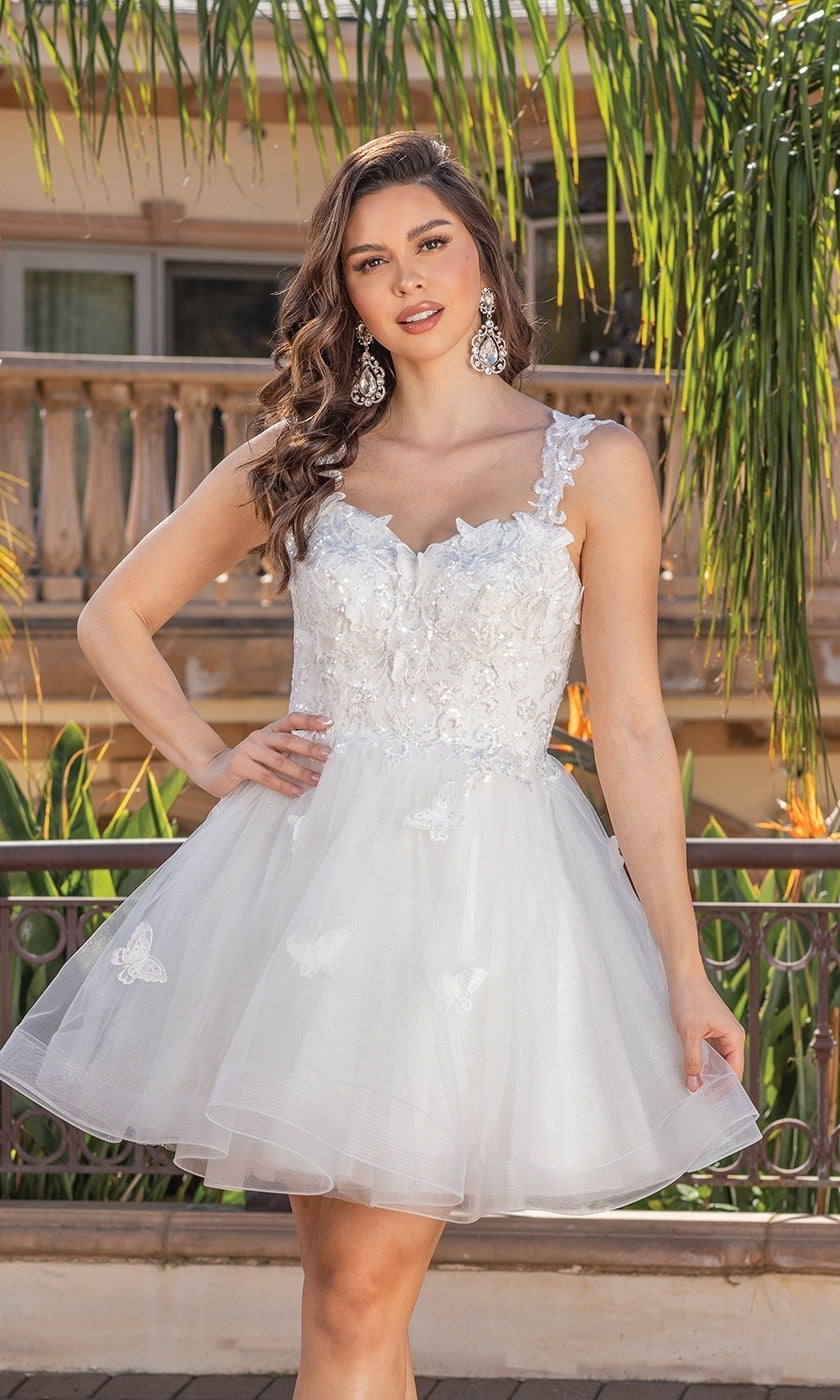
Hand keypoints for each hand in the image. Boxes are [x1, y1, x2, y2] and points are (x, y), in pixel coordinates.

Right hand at [196, 711, 332, 798]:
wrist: (213, 769)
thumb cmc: (249, 763)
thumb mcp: (267, 752)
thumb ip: (286, 751)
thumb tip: (320, 758)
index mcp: (270, 730)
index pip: (292, 720)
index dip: (310, 720)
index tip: (328, 723)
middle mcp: (260, 736)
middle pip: (289, 740)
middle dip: (311, 748)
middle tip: (329, 755)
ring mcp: (249, 750)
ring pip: (279, 760)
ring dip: (301, 771)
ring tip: (317, 779)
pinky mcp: (240, 765)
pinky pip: (266, 777)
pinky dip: (283, 785)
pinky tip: (296, 792)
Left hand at [667, 968, 746, 1091]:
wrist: (682, 974)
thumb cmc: (689, 998)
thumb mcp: (689, 1032)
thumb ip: (692, 1060)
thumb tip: (694, 1086)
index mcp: (735, 1038)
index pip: (734, 1073)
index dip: (722, 1089)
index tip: (708, 1102)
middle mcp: (732, 1037)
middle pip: (727, 1069)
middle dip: (714, 1083)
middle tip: (697, 1098)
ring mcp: (721, 1033)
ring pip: (717, 1061)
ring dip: (706, 1072)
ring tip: (692, 1087)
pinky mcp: (710, 1029)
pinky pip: (709, 1051)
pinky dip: (701, 1061)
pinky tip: (689, 1068)